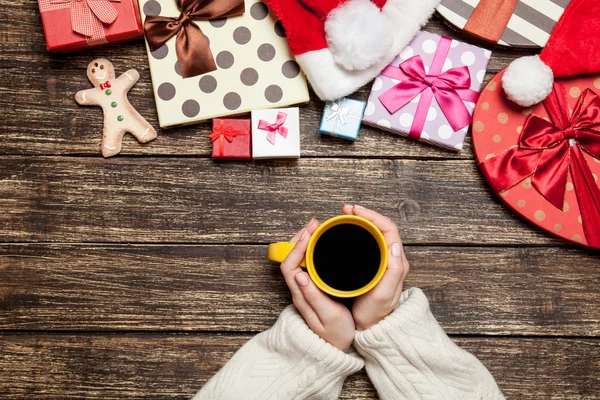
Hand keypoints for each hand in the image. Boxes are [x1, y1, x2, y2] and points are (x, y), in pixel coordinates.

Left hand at [280, 218, 355, 350]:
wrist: (336, 350)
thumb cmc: (335, 334)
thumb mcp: (328, 317)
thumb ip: (314, 296)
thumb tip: (299, 274)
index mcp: (300, 295)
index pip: (290, 265)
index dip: (298, 246)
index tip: (311, 232)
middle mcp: (298, 290)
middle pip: (290, 258)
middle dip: (300, 237)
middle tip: (315, 223)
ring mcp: (304, 288)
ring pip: (297, 259)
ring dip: (305, 241)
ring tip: (317, 229)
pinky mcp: (311, 288)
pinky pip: (306, 263)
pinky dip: (311, 249)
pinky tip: (321, 244)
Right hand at [342, 205, 409, 330]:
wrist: (370, 328)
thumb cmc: (375, 313)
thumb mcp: (384, 295)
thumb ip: (393, 271)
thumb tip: (395, 245)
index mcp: (397, 262)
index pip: (388, 228)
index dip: (371, 215)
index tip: (354, 211)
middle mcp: (391, 258)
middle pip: (380, 226)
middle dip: (364, 214)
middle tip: (345, 210)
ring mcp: (381, 261)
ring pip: (373, 233)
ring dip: (359, 221)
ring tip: (344, 216)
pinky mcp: (371, 265)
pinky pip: (366, 242)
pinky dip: (356, 232)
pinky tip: (344, 231)